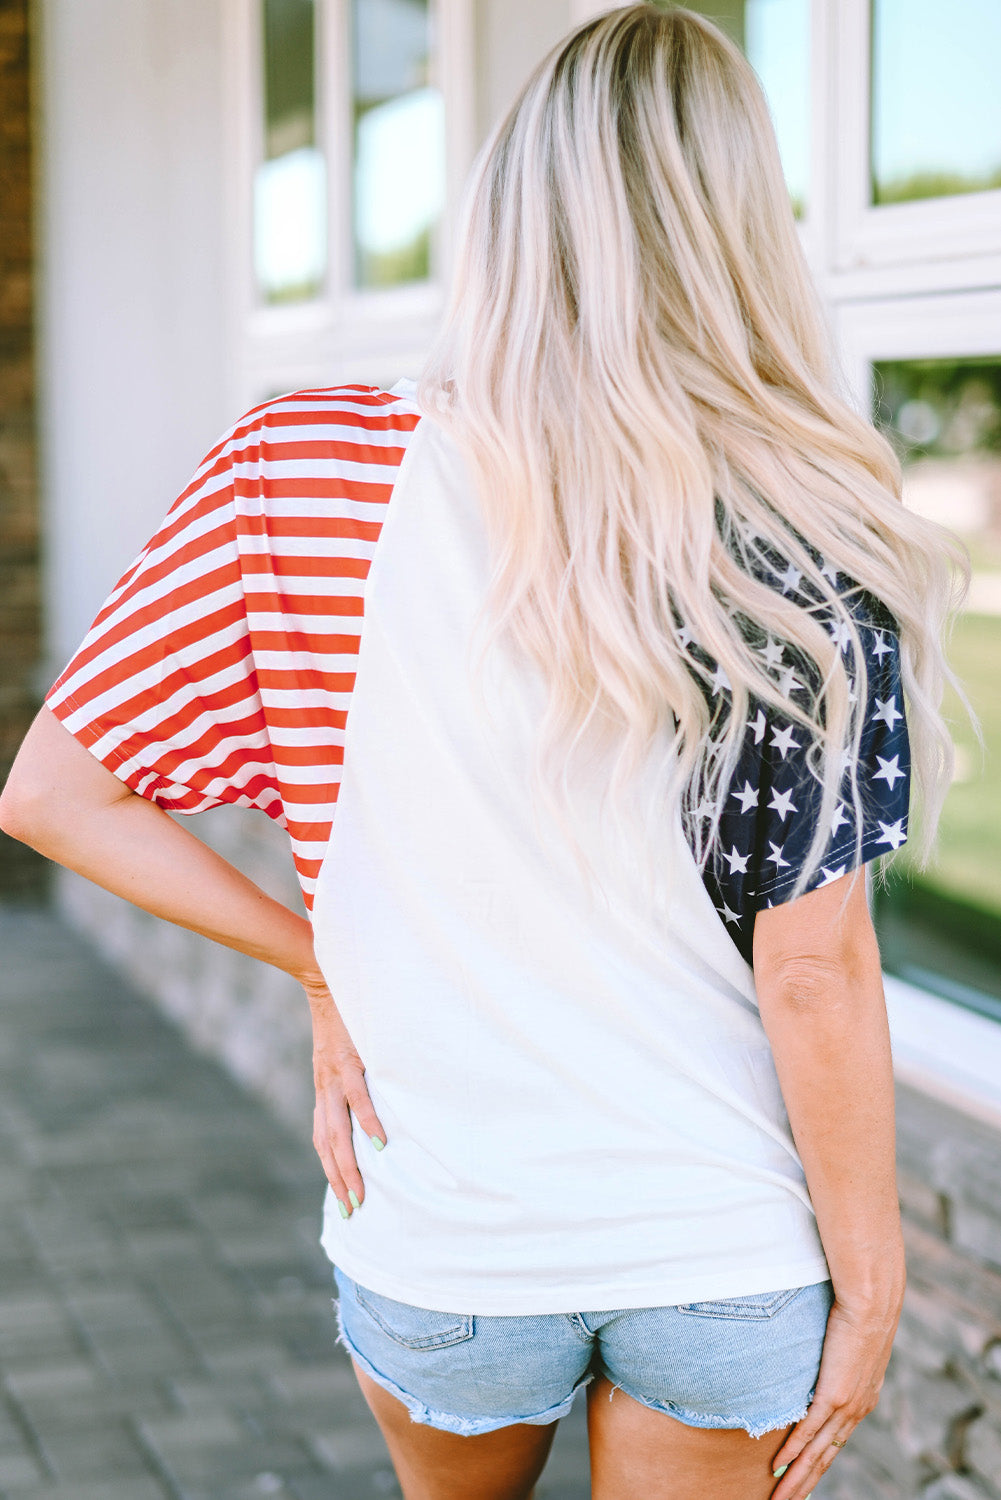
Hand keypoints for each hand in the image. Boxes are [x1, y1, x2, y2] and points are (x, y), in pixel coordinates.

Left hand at [301, 974, 386, 1216]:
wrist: (325, 977)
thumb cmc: (341, 1014)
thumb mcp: (341, 1051)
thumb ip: (350, 1074)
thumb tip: (371, 1096)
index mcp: (323, 1088)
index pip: (323, 1138)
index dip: (331, 1169)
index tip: (343, 1198)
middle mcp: (325, 1088)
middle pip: (328, 1145)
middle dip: (339, 1180)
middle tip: (352, 1210)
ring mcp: (335, 1076)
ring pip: (338, 1132)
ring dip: (348, 1166)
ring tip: (359, 1193)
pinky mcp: (349, 1061)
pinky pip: (359, 1099)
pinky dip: (369, 1123)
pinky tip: (380, 1144)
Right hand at [769, 1282, 903, 1498]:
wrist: (872, 1302)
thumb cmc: (861, 1311)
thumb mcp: (852, 1342)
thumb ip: (838, 1356)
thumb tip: (823, 1352)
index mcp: (862, 1401)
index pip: (835, 1443)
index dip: (817, 1466)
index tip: (802, 1482)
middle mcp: (856, 1411)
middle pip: (825, 1459)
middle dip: (803, 1484)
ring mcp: (845, 1406)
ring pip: (816, 1454)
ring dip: (795, 1479)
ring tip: (779, 1498)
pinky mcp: (832, 1395)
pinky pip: (808, 1431)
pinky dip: (792, 1451)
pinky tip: (778, 1466)